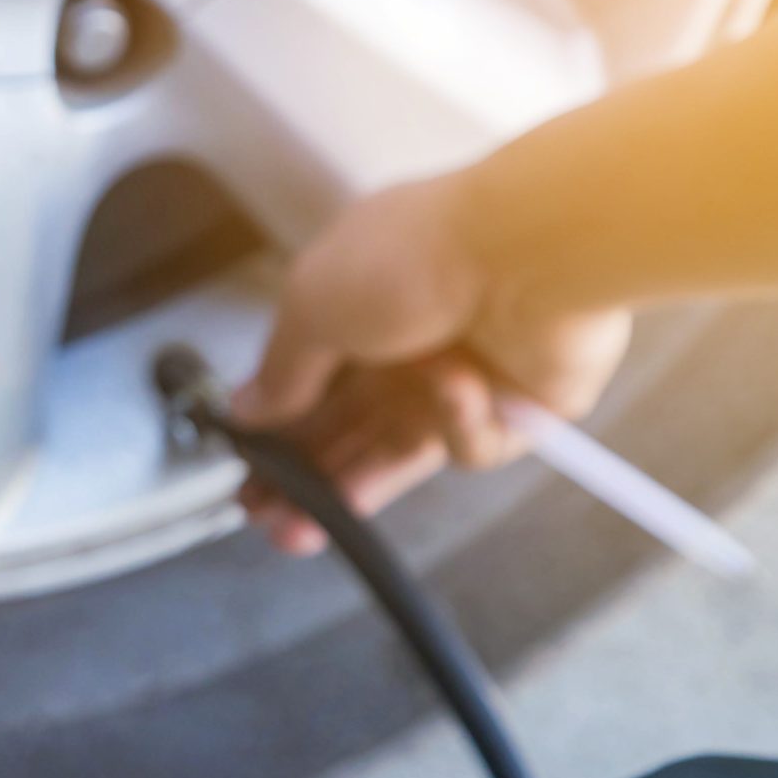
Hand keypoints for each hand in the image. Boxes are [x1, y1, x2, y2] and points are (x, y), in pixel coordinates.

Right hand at [232, 175, 631, 553]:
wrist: (531, 250)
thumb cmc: (418, 254)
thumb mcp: (312, 306)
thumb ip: (279, 371)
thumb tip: (246, 409)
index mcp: (354, 310)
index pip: (307, 388)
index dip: (276, 434)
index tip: (247, 474)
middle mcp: (405, 346)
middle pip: (347, 430)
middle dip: (305, 477)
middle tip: (268, 517)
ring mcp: (462, 380)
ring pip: (399, 453)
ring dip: (356, 485)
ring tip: (308, 526)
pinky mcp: (515, 411)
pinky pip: (468, 446)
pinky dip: (458, 423)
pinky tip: (458, 389)